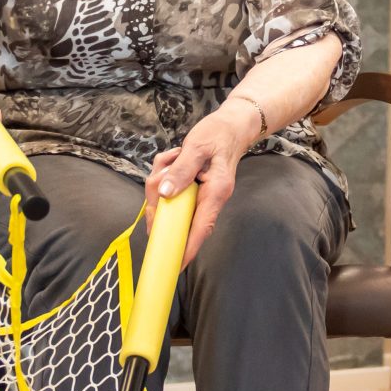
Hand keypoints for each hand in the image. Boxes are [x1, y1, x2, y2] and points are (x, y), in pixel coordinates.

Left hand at [143, 102, 263, 265]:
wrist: (233, 125)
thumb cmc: (219, 133)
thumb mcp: (197, 146)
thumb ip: (181, 170)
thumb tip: (165, 193)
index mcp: (215, 192)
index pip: (201, 228)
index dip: (187, 248)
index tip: (174, 265)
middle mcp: (209, 198)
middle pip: (178, 216)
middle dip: (160, 203)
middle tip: (157, 178)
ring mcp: (201, 195)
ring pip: (170, 201)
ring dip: (161, 180)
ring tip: (173, 156)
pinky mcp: (193, 188)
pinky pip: (170, 189)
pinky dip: (164, 173)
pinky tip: (174, 156)